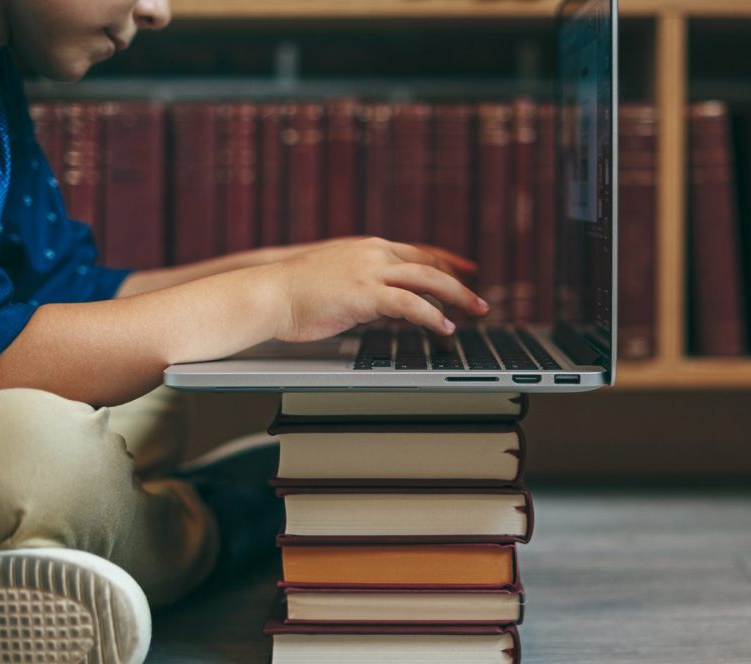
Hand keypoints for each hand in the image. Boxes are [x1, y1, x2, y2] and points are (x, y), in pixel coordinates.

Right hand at [266, 237, 489, 342]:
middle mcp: (374, 254)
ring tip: (475, 314)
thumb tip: (392, 304)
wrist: (269, 293)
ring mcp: (370, 272)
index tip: (468, 274)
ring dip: (457, 298)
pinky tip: (444, 328)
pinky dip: (431, 316)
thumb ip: (369, 286)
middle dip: (460, 283)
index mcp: (369, 248)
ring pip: (428, 281)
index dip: (448, 265)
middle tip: (481, 302)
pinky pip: (409, 304)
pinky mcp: (365, 294)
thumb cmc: (298, 293)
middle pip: (430, 265)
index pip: (420, 254)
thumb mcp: (340, 281)